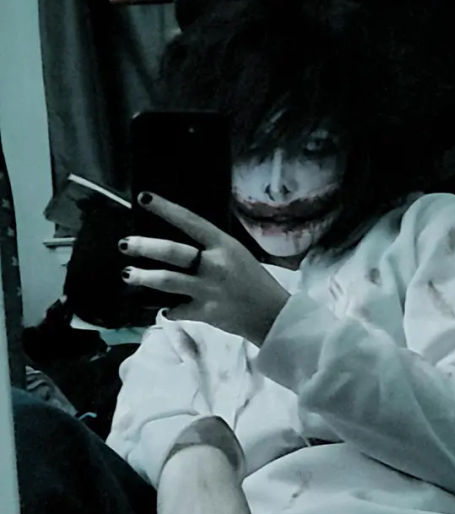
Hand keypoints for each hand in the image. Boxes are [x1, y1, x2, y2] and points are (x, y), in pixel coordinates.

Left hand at [119, 192, 289, 346]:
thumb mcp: (236, 254)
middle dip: (144, 247)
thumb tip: (181, 243)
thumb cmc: (254, 280)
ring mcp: (208, 290)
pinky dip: (168, 309)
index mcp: (224, 245)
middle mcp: (214, 265)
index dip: (166, 209)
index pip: (190, 221)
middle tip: (124, 244)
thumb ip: (211, 248)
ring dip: (144, 277)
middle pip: (172, 252)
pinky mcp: (205, 313)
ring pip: (168, 281)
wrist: (271, 314)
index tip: (144, 199)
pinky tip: (162, 308)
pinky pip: (177, 310)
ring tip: (127, 275)